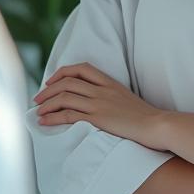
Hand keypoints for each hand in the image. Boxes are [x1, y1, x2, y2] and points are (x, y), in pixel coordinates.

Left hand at [33, 62, 167, 149]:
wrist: (157, 125)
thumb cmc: (145, 117)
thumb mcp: (126, 99)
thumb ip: (111, 96)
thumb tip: (95, 102)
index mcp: (109, 82)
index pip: (82, 68)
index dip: (63, 72)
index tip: (51, 81)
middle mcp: (102, 90)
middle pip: (68, 82)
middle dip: (48, 89)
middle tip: (37, 99)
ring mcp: (99, 104)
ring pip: (65, 97)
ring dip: (47, 104)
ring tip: (37, 112)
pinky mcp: (98, 119)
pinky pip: (69, 115)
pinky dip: (53, 117)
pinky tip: (45, 122)